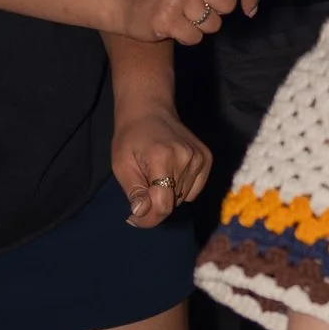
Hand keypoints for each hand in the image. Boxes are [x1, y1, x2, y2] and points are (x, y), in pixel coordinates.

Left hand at [113, 105, 212, 227]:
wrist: (150, 110)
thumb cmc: (131, 138)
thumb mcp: (121, 164)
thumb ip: (134, 191)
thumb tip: (141, 214)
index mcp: (162, 158)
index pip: (163, 204)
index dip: (149, 218)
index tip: (135, 218)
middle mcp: (186, 158)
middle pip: (173, 202)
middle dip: (155, 205)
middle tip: (141, 193)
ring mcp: (199, 158)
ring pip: (183, 198)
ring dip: (168, 196)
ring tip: (155, 177)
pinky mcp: (207, 158)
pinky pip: (195, 190)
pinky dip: (182, 189)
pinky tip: (170, 174)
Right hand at [124, 0, 273, 43]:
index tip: (250, 8)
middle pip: (227, 5)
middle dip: (216, 13)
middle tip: (194, 8)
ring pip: (213, 25)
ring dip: (202, 27)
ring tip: (182, 16)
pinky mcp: (164, 19)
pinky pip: (195, 38)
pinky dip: (187, 37)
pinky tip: (173, 26)